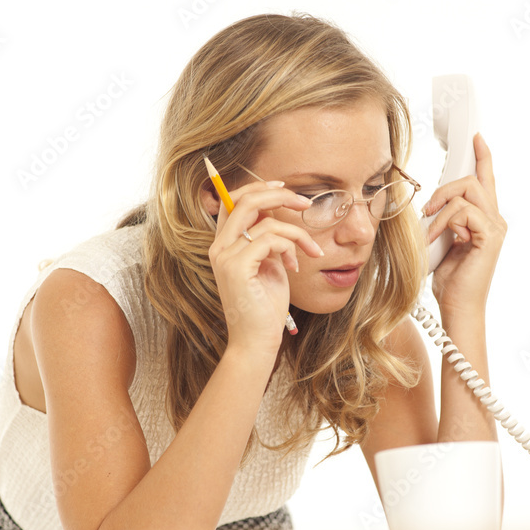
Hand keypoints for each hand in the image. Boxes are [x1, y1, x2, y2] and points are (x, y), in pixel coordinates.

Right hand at [208, 180, 323, 352]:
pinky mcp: (237, 267)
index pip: (234, 202)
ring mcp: (225, 257)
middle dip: (279, 196)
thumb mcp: (268, 264)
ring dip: (296, 232)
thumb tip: (278, 215)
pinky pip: (270, 239)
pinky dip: (290, 247)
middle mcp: (219, 247)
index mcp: (223, 245)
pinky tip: (294, 267)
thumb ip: (268, 240)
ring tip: (311, 250)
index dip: (259, 189)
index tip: (285, 189)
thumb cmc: (265, 306)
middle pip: (245, 200)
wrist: (257, 340)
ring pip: (264, 220)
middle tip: (305, 203)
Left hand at [421, 133, 506, 316]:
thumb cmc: (449, 280)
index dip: (482, 157)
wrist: (457, 308)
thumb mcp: (442, 241)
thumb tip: (431, 204)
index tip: (476, 138)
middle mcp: (495, 219)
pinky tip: (434, 237)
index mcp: (485, 219)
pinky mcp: (489, 236)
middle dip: (445, 185)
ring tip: (428, 226)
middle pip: (473, 180)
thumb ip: (444, 219)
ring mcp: (495, 227)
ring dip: (441, 206)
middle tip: (428, 207)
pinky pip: (463, 211)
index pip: (485, 180)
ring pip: (467, 191)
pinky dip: (443, 222)